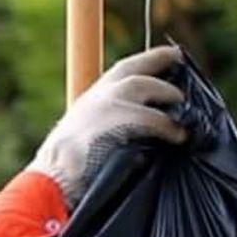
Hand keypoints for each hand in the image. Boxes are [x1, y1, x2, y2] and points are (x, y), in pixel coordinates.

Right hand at [27, 46, 187, 208]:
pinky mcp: (117, 119)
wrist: (53, 181)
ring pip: (143, 84)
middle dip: (157, 58)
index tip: (166, 55)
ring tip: (183, 106)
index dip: (145, 61)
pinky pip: (153, 117)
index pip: (120, 72)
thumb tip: (142, 133)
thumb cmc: (67, 171)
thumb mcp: (84, 139)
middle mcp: (96, 96)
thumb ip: (109, 126)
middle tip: (178, 57)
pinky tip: (179, 135)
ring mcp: (105, 104)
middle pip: (132, 67)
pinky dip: (168, 126)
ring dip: (167, 93)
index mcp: (89, 101)